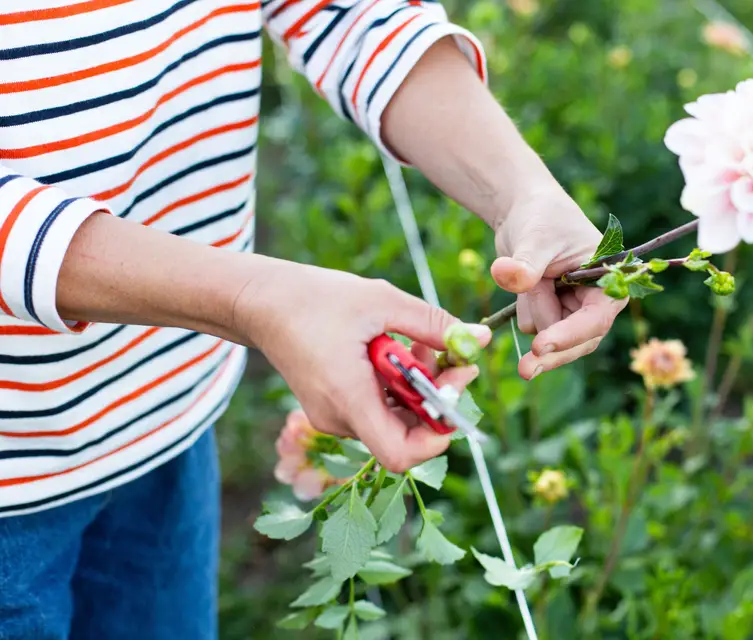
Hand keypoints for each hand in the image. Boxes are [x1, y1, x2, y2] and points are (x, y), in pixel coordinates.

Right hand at [235, 262, 490, 472]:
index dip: (438, 437)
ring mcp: (335, 416)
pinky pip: (380, 407)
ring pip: (396, 419)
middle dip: (437, 399)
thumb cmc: (315, 298)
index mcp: (348, 398)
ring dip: (421, 387)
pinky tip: (399, 348)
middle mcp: (339, 419)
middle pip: (406, 435)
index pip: (401, 454)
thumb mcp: (382, 302)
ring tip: (422, 342)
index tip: (454, 392)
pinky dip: (400, 384)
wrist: (261, 301)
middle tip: (455, 357)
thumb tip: (479, 338)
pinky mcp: (334, 406)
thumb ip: (434, 324)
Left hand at [491, 191, 627, 379]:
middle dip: (551, 351)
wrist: (524, 211)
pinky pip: (534, 327)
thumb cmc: (541, 217)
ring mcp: (574, 310)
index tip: (540, 346)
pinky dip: (524, 310)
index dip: (569, 336)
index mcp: (608, 282)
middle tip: (525, 370)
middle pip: (578, 341)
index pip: (594, 319)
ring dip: (533, 312)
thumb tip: (507, 275)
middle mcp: (596, 302)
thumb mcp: (533, 238)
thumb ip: (525, 264)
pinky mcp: (552, 313)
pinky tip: (525, 286)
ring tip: (529, 276)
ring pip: (551, 335)